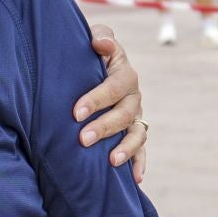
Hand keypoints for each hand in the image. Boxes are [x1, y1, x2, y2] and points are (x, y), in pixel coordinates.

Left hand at [77, 25, 147, 183]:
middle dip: (104, 127)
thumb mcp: (93, 40)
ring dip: (125, 148)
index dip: (96, 99)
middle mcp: (133, 96)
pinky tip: (136, 179)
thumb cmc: (88, 54)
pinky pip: (142, 149)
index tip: (75, 113)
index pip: (114, 87)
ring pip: (136, 133)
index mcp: (124, 73)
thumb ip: (100, 37)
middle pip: (125, 114)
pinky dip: (140, 163)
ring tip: (111, 161)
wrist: (92, 68)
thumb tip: (99, 42)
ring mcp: (135, 116)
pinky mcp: (134, 132)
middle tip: (82, 139)